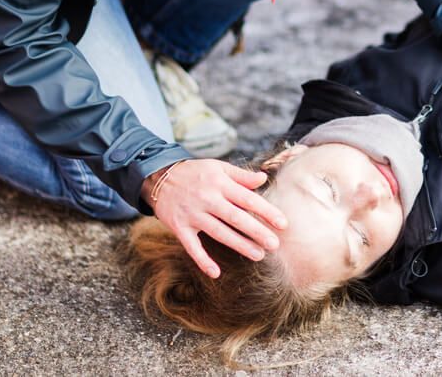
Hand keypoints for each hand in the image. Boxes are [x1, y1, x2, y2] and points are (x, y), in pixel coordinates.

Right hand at [142, 159, 287, 278]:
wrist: (159, 176)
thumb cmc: (195, 172)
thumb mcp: (218, 167)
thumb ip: (241, 175)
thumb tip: (263, 178)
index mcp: (220, 183)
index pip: (248, 199)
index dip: (266, 211)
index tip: (283, 223)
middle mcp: (208, 199)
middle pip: (236, 217)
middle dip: (256, 232)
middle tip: (275, 244)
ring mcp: (193, 215)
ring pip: (219, 232)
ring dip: (239, 245)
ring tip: (258, 255)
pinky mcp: (179, 227)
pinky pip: (192, 246)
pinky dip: (202, 260)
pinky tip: (215, 273)